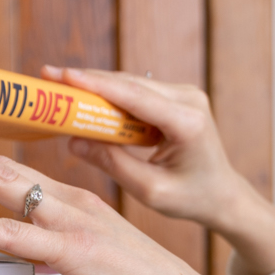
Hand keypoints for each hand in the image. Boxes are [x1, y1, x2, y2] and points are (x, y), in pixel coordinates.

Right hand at [43, 66, 274, 274]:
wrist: (224, 195)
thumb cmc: (193, 198)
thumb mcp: (150, 190)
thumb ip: (112, 163)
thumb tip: (73, 141)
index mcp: (187, 122)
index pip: (134, 97)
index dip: (96, 85)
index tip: (63, 75)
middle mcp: (189, 99)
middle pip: (129, 84)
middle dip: (88, 81)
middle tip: (49, 76)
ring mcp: (185, 94)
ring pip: (131, 85)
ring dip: (97, 87)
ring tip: (60, 86)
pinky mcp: (177, 97)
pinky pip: (138, 93)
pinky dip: (112, 97)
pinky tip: (85, 97)